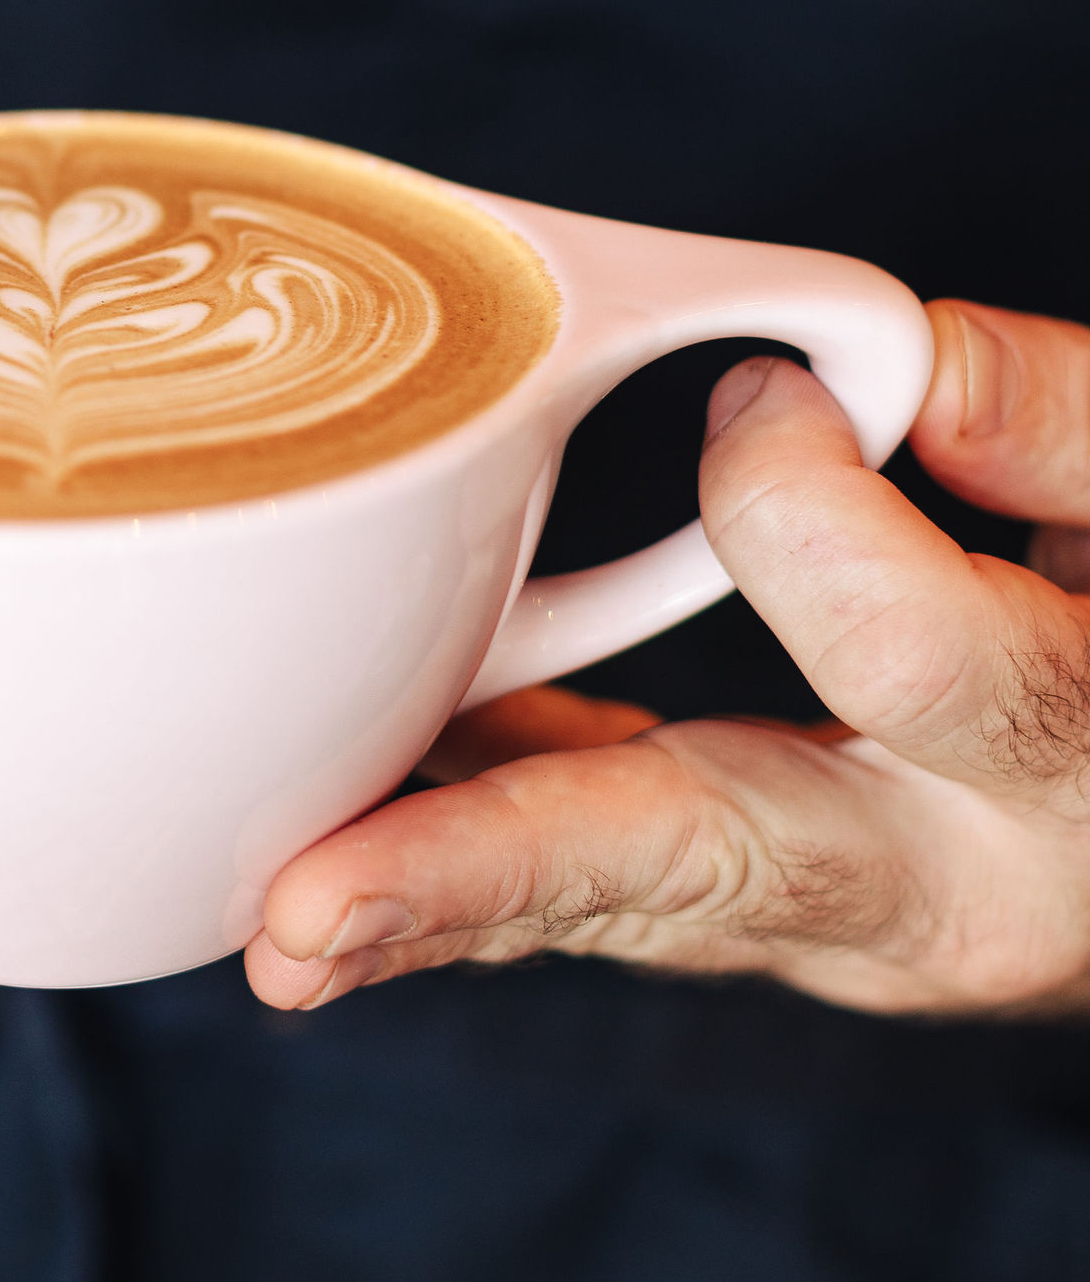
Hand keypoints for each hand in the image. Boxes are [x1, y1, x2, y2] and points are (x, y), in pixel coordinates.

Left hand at [249, 301, 1089, 1019]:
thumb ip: (1063, 430)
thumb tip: (896, 357)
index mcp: (1069, 772)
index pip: (903, 652)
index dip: (804, 505)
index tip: (765, 394)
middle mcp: (936, 891)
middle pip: (690, 869)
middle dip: (483, 883)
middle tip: (303, 920)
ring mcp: (828, 925)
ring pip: (606, 905)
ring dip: (428, 907)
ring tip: (272, 924)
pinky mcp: (751, 905)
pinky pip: (592, 880)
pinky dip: (463, 856)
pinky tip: (333, 825)